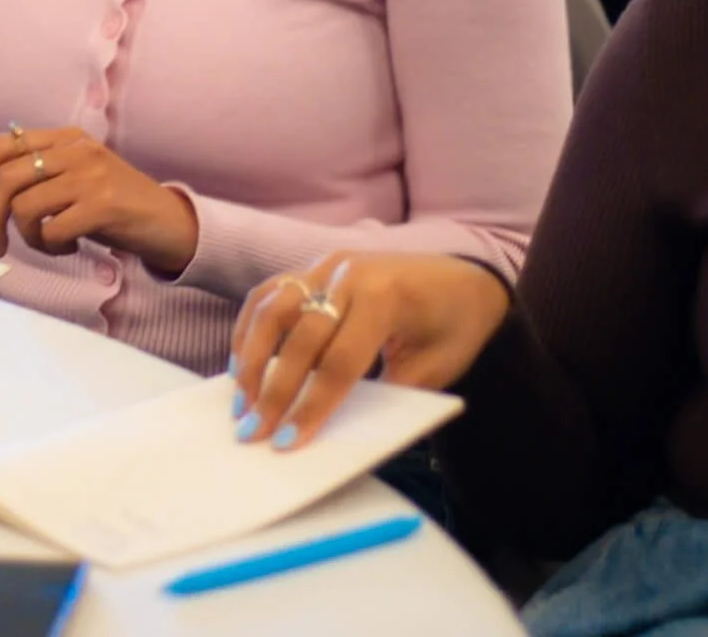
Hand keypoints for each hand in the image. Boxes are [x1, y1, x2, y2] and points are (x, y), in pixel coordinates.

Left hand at [0, 126, 199, 272]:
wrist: (170, 223)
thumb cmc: (114, 205)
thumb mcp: (66, 182)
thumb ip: (22, 173)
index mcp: (65, 138)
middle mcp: (76, 150)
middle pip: (4, 178)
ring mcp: (90, 176)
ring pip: (24, 207)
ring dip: (28, 237)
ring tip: (49, 243)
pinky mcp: (103, 205)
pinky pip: (52, 230)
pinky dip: (53, 247)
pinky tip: (70, 247)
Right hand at [230, 253, 509, 450]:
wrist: (466, 278)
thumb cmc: (454, 327)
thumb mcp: (436, 367)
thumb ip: (388, 392)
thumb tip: (332, 426)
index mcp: (386, 297)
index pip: (339, 361)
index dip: (311, 406)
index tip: (286, 442)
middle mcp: (350, 273)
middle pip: (299, 337)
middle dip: (272, 391)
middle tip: (251, 432)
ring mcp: (328, 264)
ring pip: (272, 308)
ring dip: (251, 357)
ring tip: (240, 400)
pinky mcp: (314, 266)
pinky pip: (270, 293)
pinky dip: (250, 328)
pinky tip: (242, 362)